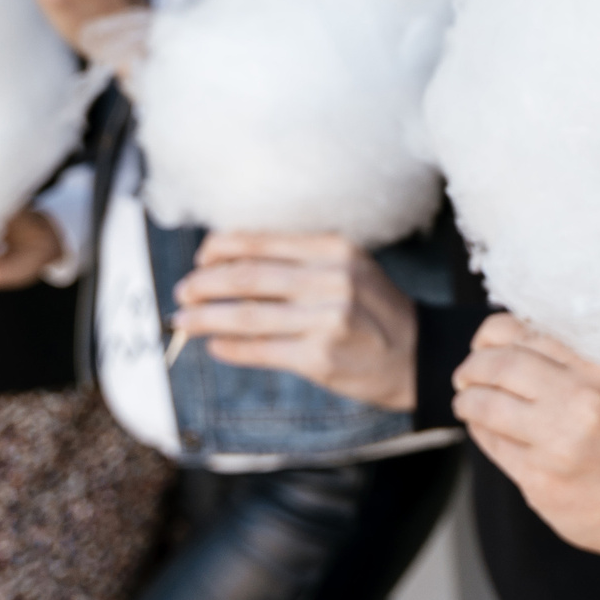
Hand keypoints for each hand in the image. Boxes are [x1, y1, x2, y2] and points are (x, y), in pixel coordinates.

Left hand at [172, 230, 417, 410]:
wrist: (418, 356)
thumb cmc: (373, 311)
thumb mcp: (347, 269)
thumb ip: (296, 262)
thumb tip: (226, 264)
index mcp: (334, 249)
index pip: (260, 242)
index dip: (219, 249)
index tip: (199, 259)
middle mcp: (332, 279)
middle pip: (247, 277)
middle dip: (204, 284)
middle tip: (181, 292)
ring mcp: (327, 320)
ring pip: (246, 314)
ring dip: (205, 318)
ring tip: (183, 321)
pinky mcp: (320, 357)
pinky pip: (260, 349)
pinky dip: (230, 347)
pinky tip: (215, 345)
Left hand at [452, 315, 599, 562]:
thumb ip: (578, 358)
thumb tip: (517, 342)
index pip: (525, 332)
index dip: (494, 334)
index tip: (487, 342)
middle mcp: (578, 399)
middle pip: (499, 365)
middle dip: (474, 365)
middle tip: (467, 371)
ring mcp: (555, 443)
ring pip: (487, 406)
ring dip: (468, 398)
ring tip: (466, 398)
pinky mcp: (539, 480)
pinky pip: (494, 446)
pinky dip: (481, 430)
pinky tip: (483, 426)